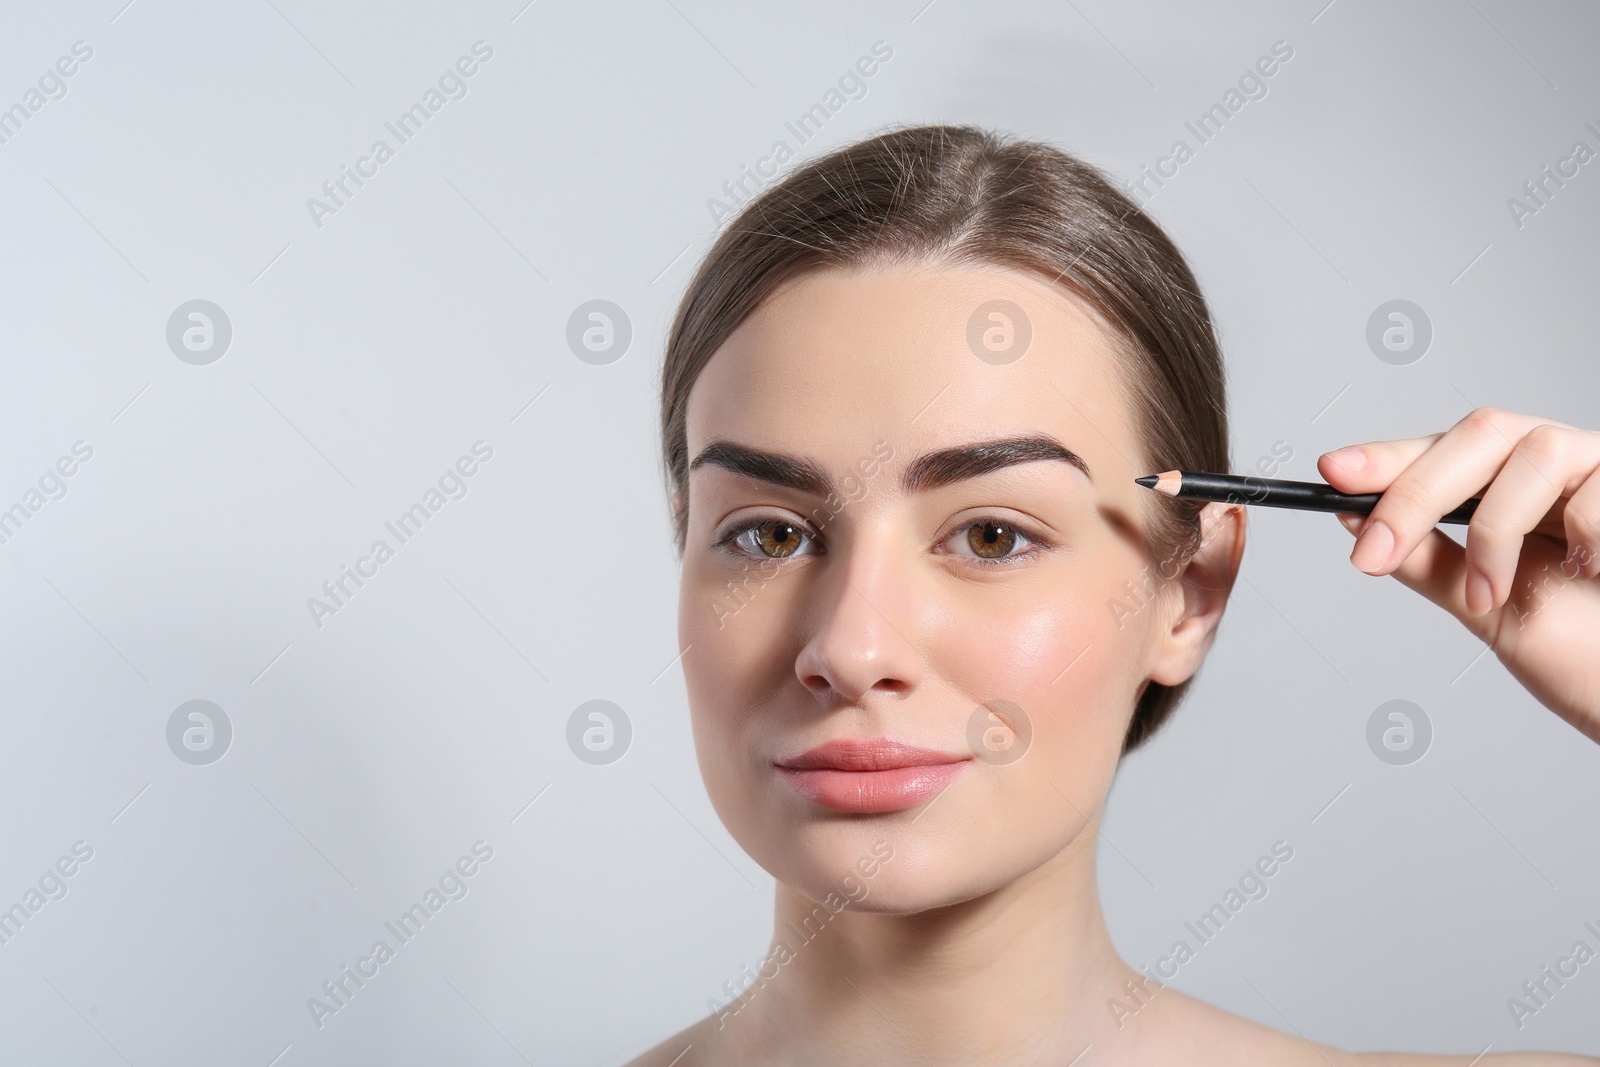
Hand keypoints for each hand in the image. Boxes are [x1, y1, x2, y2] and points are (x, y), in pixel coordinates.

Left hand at [1317, 407, 1599, 744]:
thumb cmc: (1584, 647)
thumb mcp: (1483, 604)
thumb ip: (1427, 559)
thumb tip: (1356, 521)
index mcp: (1511, 483)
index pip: (1440, 451)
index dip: (1385, 457)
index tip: (1331, 474)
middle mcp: (1555, 464)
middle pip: (1477, 435)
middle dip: (1414, 494)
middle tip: (1374, 555)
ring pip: (1532, 452)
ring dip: (1495, 533)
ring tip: (1491, 593)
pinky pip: (1596, 490)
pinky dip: (1581, 535)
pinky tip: (1586, 573)